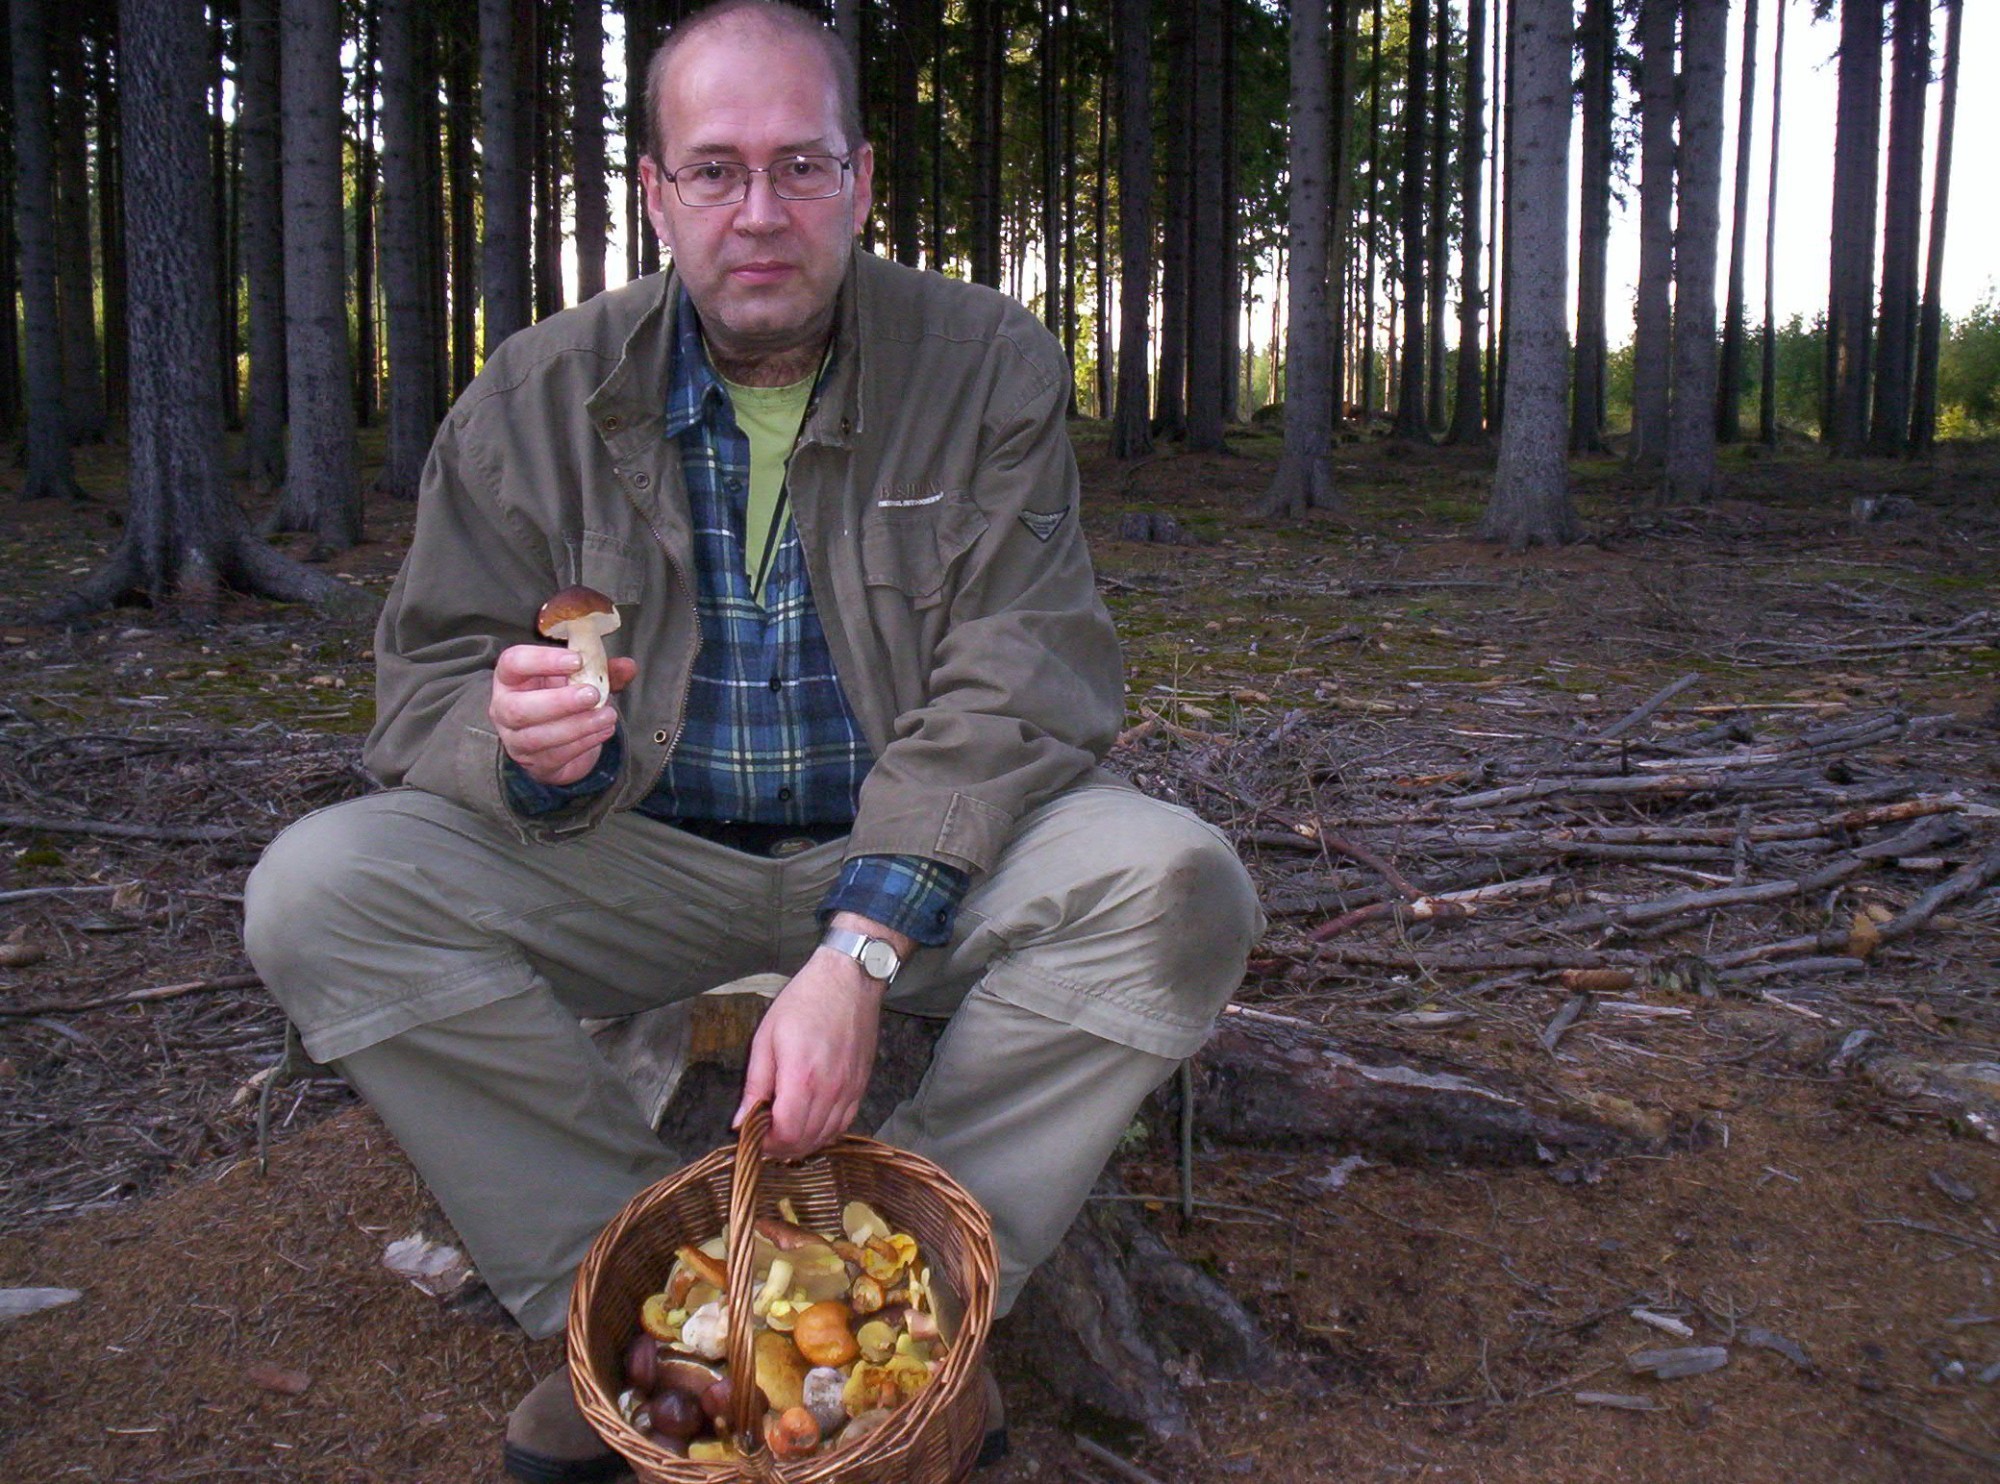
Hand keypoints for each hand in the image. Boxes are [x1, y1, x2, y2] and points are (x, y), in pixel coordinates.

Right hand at [489, 644, 637, 785]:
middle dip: (559, 701)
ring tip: (607, 715)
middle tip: (592, 694)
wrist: (558, 740)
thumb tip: (628, 667)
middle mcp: (504, 708)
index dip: (542, 660)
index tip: (577, 659)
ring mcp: (516, 739)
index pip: (513, 663)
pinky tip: (604, 730)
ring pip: (538, 736)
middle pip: (519, 708)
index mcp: (511, 678)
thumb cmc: (561, 697)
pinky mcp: (534, 763)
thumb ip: (602, 671)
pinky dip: (584, 742)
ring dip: (577, 725)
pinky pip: (556, 755)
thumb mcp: (579, 678)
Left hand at [737, 916, 909, 1158]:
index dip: (766, 1144)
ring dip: (802, 1143)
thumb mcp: (766, 1038)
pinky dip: (824, 1133)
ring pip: (826, 1137)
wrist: (849, 981)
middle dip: (780, 1147)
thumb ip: (755, 1085)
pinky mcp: (861, 1087)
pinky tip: (809, 1124)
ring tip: (783, 1131)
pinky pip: (843, 1124)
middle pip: (805, 1142)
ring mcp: (849, 1091)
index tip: (752, 1135)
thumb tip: (741, 1122)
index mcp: (802, 1078)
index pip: (785, 1134)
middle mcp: (830, 1090)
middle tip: (763, 1136)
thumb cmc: (804, 1002)